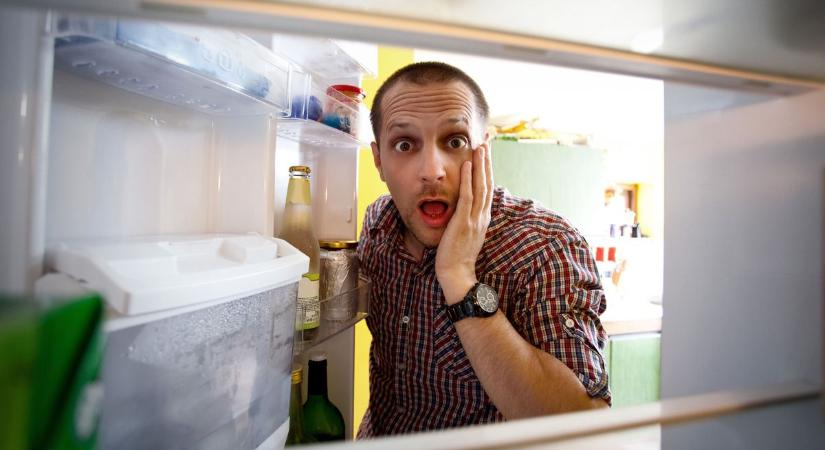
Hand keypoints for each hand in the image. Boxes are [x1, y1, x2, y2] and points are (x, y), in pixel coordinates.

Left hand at [436, 142, 493, 304]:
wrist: (457, 275)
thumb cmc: (457, 257)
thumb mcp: (466, 233)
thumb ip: (467, 218)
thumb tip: (464, 207)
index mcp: (482, 217)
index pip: (487, 187)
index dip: (488, 168)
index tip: (487, 152)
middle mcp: (482, 215)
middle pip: (488, 182)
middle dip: (488, 160)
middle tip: (488, 140)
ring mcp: (474, 218)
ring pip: (480, 185)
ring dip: (480, 164)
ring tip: (480, 145)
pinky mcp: (463, 222)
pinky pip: (467, 196)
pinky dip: (467, 179)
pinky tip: (466, 164)